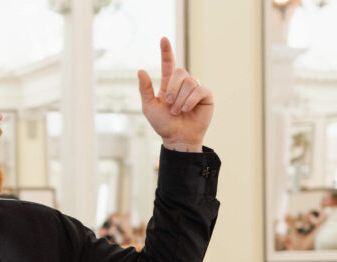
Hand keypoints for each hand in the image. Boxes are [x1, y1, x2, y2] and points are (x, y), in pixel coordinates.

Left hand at [137, 37, 212, 151]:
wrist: (177, 138)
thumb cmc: (163, 124)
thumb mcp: (149, 107)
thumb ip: (145, 89)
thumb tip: (140, 70)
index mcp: (169, 85)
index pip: (168, 64)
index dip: (166, 51)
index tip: (163, 39)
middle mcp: (183, 84)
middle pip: (179, 72)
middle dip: (172, 88)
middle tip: (169, 104)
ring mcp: (195, 89)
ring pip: (189, 82)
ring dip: (180, 99)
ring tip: (177, 111)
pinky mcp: (206, 95)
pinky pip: (199, 90)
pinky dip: (190, 100)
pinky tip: (187, 109)